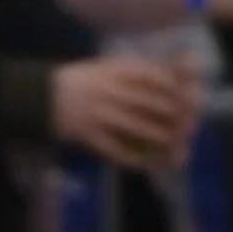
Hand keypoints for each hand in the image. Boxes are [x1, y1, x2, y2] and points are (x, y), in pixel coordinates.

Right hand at [52, 55, 200, 169]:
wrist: (45, 98)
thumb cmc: (85, 83)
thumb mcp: (108, 69)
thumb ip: (137, 73)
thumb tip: (174, 80)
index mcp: (113, 72)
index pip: (150, 77)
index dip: (172, 87)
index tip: (186, 97)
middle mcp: (107, 91)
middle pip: (147, 102)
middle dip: (171, 114)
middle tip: (187, 124)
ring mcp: (98, 115)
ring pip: (137, 126)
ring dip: (159, 137)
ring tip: (173, 143)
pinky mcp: (90, 136)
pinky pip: (117, 150)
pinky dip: (135, 158)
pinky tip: (148, 162)